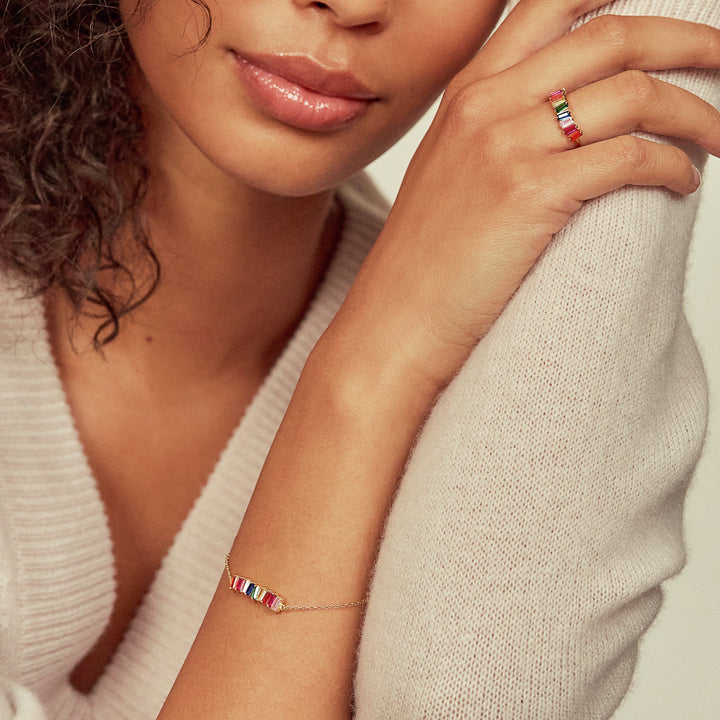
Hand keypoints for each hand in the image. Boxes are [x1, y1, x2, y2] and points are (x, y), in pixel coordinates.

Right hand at [333, 0, 719, 396]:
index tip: (669, 19)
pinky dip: (672, 166)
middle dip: (690, 40)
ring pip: (634, 94)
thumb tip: (575, 112)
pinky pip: (629, 157)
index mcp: (470, 88)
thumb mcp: (450, 167)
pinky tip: (681, 185)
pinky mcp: (529, 194)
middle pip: (613, 35)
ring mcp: (505, 145)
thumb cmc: (425, 256)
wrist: (396, 317)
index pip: (556, 2)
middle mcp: (487, 102)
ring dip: (697, 112)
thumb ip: (498, 123)